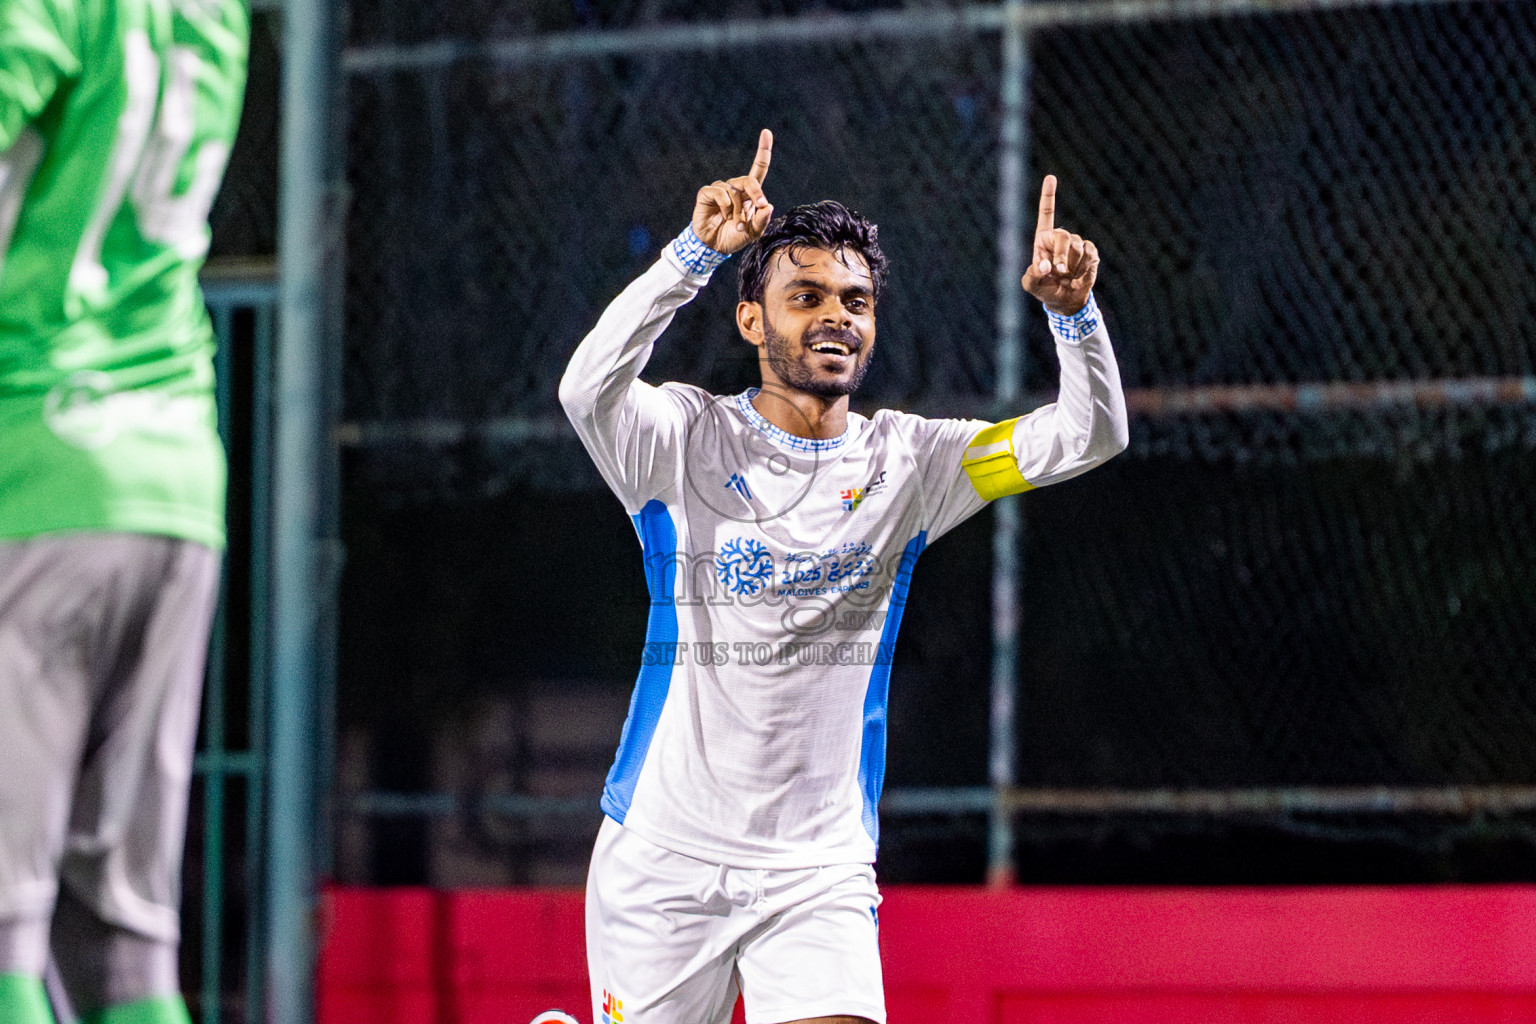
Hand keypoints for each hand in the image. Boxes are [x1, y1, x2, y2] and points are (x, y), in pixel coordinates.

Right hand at [692, 129, 774, 254]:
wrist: (713, 247)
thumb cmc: (734, 237)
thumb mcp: (753, 233)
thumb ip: (761, 221)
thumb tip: (768, 206)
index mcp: (750, 194)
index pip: (758, 169)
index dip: (763, 151)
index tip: (766, 132)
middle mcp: (736, 188)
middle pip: (749, 180)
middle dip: (756, 192)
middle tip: (760, 206)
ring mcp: (721, 190)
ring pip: (734, 190)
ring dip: (737, 210)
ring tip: (735, 223)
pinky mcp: (707, 193)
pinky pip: (719, 193)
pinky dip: (724, 206)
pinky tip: (722, 216)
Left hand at [1021, 175, 1098, 315]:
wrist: (1065, 300)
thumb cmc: (1044, 289)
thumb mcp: (1031, 285)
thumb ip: (1033, 275)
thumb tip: (1046, 266)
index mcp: (1042, 239)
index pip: (1046, 213)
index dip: (1048, 195)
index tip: (1051, 177)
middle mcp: (1060, 237)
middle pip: (1064, 237)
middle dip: (1062, 256)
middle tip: (1059, 272)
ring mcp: (1077, 243)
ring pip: (1078, 249)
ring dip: (1071, 268)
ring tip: (1066, 277)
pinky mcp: (1091, 251)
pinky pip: (1090, 255)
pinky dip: (1083, 270)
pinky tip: (1077, 277)